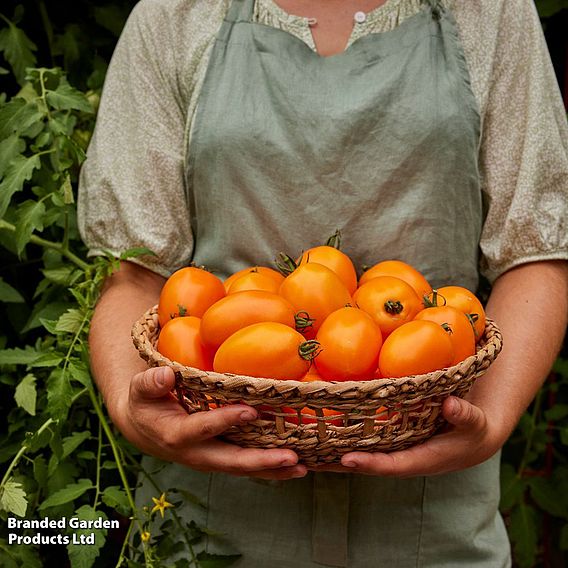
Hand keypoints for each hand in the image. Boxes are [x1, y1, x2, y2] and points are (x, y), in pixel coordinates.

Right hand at [112, 366, 307, 479]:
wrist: (144, 429)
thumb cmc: (145, 402)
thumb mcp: (140, 389)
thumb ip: (150, 382)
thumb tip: (166, 375)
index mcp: (176, 435)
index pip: (202, 429)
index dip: (225, 421)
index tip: (250, 411)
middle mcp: (196, 454)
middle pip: (231, 461)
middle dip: (261, 461)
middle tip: (292, 457)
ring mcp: (211, 459)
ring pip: (243, 468)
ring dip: (273, 469)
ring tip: (302, 467)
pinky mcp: (221, 458)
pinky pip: (246, 466)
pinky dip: (270, 467)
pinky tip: (295, 464)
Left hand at [310, 396, 505, 476]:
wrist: (472, 438)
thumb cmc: (474, 429)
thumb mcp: (476, 422)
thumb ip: (465, 416)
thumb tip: (451, 405)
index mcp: (422, 459)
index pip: (391, 465)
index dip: (369, 464)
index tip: (346, 460)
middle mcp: (402, 459)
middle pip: (365, 465)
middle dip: (337, 463)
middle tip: (307, 458)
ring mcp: (393, 452)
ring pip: (358, 456)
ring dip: (331, 456)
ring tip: (299, 450)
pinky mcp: (389, 444)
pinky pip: (361, 445)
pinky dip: (340, 444)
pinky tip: (318, 435)